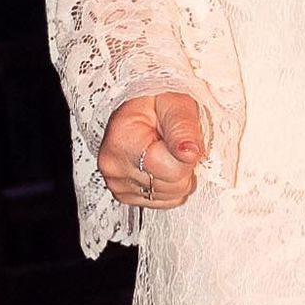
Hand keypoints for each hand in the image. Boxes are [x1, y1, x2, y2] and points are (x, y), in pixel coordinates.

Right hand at [98, 90, 206, 209]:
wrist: (140, 108)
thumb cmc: (157, 103)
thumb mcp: (176, 105)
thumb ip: (184, 129)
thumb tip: (190, 153)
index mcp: (122, 141)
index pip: (172, 170)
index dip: (187, 155)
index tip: (180, 137)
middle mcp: (113, 167)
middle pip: (172, 186)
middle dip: (183, 165)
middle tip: (173, 143)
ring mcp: (116, 184)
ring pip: (170, 196)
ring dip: (178, 176)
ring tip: (166, 152)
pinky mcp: (123, 195)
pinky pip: (163, 201)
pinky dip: (169, 185)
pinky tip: (161, 165)